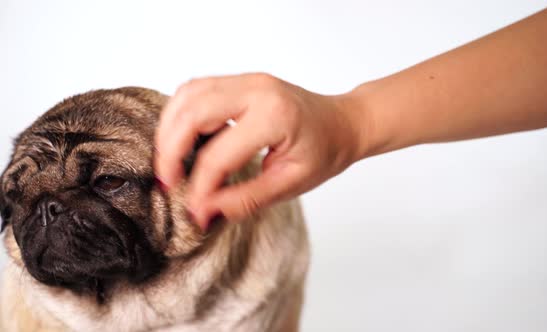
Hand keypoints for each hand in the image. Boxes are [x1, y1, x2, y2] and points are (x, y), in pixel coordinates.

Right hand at [154, 73, 362, 230]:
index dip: (200, 187)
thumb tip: (204, 213)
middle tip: (168, 183)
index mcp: (274, 117)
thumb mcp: (291, 184)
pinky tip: (183, 139)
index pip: (219, 155)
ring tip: (170, 163)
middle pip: (192, 113)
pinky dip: (181, 114)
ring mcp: (246, 80)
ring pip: (188, 94)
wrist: (342, 122)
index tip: (194, 211)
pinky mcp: (240, 81)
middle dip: (170, 151)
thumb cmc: (324, 152)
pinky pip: (196, 89)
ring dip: (170, 129)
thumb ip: (246, 199)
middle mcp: (256, 90)